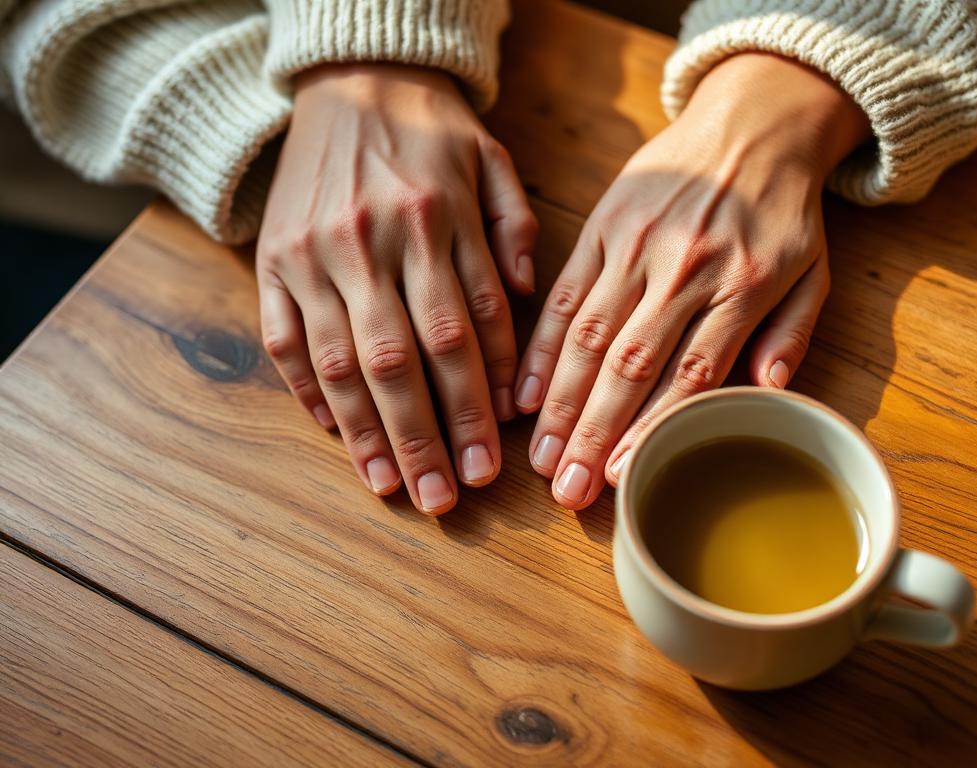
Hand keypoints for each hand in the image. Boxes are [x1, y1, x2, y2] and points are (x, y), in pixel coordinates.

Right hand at [257, 64, 537, 514]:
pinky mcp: (272, 262)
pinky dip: (309, 393)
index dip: (477, 404)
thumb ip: (512, 233)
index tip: (492, 462)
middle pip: (402, 360)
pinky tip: (338, 437)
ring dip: (368, 434)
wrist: (349, 82)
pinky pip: (283, 341)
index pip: (464, 331)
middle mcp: (370, 243)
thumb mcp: (491, 163)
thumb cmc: (430, 135)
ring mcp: (312, 255)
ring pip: (340, 362)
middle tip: (445, 498)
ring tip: (393, 487)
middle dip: (426, 437)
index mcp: (434, 220)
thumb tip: (522, 310)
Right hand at [514, 53, 869, 509]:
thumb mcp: (813, 271)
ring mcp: (635, 247)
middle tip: (565, 489)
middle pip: (629, 364)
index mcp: (741, 286)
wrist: (750, 124)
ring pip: (588, 335)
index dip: (649, 429)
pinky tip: (524, 393)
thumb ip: (790, 334)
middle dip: (592, 433)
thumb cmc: (782, 213)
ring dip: (561, 402)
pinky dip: (541, 347)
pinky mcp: (603, 228)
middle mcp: (682, 269)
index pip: (690, 374)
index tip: (618, 479)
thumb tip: (764, 394)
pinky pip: (565, 294)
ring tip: (539, 456)